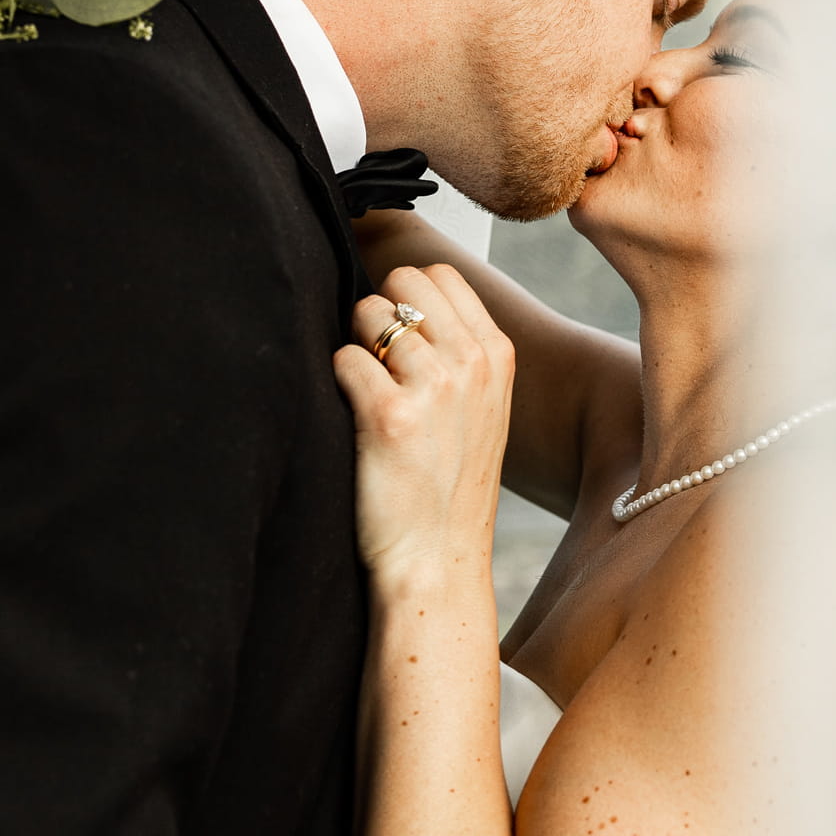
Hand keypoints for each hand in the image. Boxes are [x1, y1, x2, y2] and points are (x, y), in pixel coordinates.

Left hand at [334, 265, 514, 586]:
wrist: (437, 561)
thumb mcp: (482, 410)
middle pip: (404, 279)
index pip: (442, 275)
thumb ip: (460, 352)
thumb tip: (406, 298)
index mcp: (497, 356)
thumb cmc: (448, 487)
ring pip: (368, 313)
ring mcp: (434, 387)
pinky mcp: (389, 416)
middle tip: (377, 362)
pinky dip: (337, 380)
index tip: (398, 334)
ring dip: (356, 346)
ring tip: (366, 394)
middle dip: (379, 311)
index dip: (407, 295)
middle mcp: (472, 363)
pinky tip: (353, 417)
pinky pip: (344, 357)